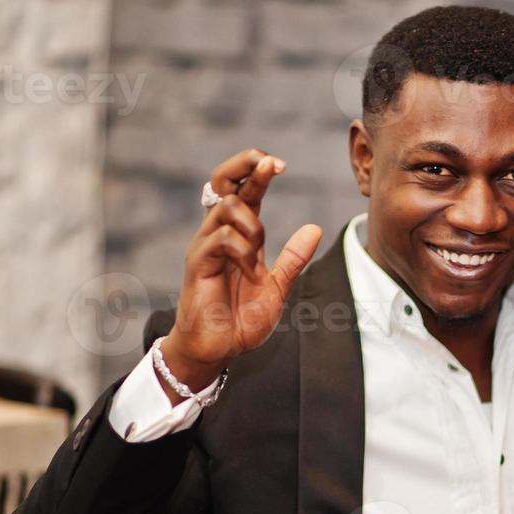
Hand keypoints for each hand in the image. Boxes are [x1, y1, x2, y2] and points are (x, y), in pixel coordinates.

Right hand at [161, 148, 322, 399]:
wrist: (217, 349)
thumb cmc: (240, 319)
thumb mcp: (277, 287)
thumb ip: (293, 259)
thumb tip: (315, 229)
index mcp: (237, 235)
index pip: (243, 189)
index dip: (257, 170)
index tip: (280, 164)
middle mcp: (217, 233)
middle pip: (221, 179)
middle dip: (245, 165)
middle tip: (269, 165)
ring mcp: (205, 246)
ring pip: (227, 207)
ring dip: (254, 224)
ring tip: (258, 256)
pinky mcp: (198, 264)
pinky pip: (222, 239)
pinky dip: (244, 253)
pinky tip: (250, 275)